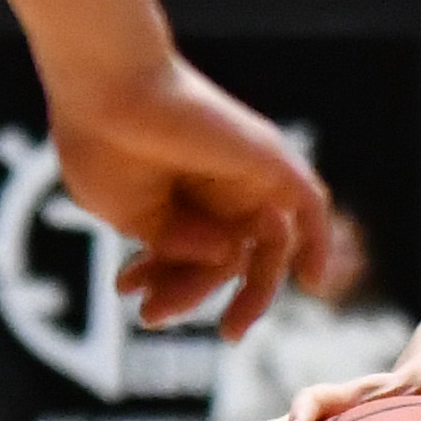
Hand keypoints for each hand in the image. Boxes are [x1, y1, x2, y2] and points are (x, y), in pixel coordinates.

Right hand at [44, 54, 331, 342]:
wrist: (105, 89)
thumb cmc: (102, 143)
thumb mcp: (132, 216)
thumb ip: (175, 248)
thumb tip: (231, 260)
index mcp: (180, 196)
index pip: (192, 253)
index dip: (166, 282)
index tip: (127, 292)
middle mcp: (217, 186)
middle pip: (228, 258)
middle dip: (193, 293)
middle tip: (153, 319)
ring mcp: (246, 175)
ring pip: (264, 249)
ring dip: (250, 294)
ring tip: (228, 330)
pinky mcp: (270, 162)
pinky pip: (310, 207)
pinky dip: (318, 243)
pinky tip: (316, 283)